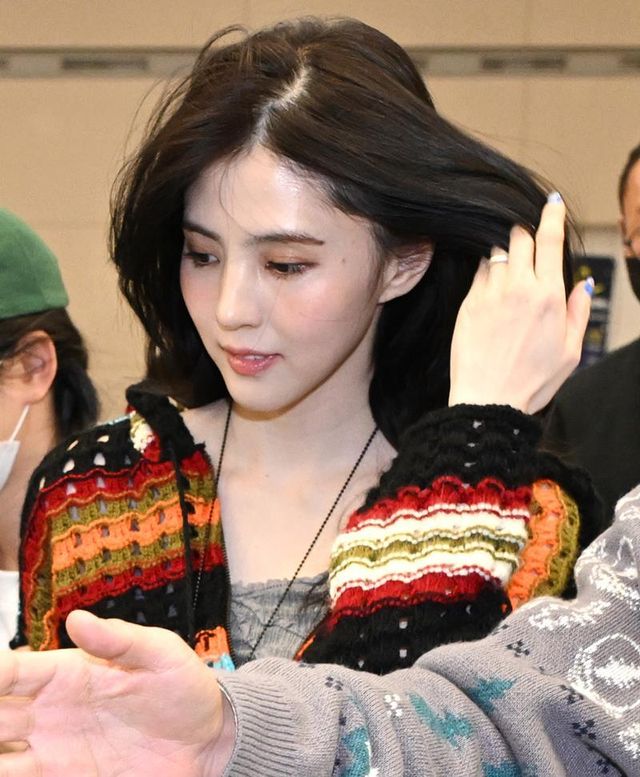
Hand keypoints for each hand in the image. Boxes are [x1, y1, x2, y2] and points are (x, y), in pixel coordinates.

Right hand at [0, 611, 232, 775]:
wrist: (208, 740)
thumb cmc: (183, 686)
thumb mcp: (160, 654)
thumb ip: (120, 640)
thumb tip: (77, 618)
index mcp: (66, 674)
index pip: (11, 671)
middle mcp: (49, 714)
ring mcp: (54, 753)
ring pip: (3, 759)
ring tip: (1, 762)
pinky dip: (14, 775)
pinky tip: (12, 772)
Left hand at [449, 196, 591, 413]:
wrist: (487, 401)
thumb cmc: (533, 381)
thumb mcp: (570, 351)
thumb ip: (578, 312)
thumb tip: (583, 282)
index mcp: (549, 296)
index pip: (549, 240)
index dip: (550, 215)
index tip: (550, 203)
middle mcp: (518, 288)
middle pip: (518, 236)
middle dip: (523, 232)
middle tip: (527, 241)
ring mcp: (489, 293)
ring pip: (495, 252)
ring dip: (503, 252)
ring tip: (509, 269)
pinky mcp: (468, 303)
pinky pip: (478, 272)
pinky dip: (487, 270)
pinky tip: (493, 287)